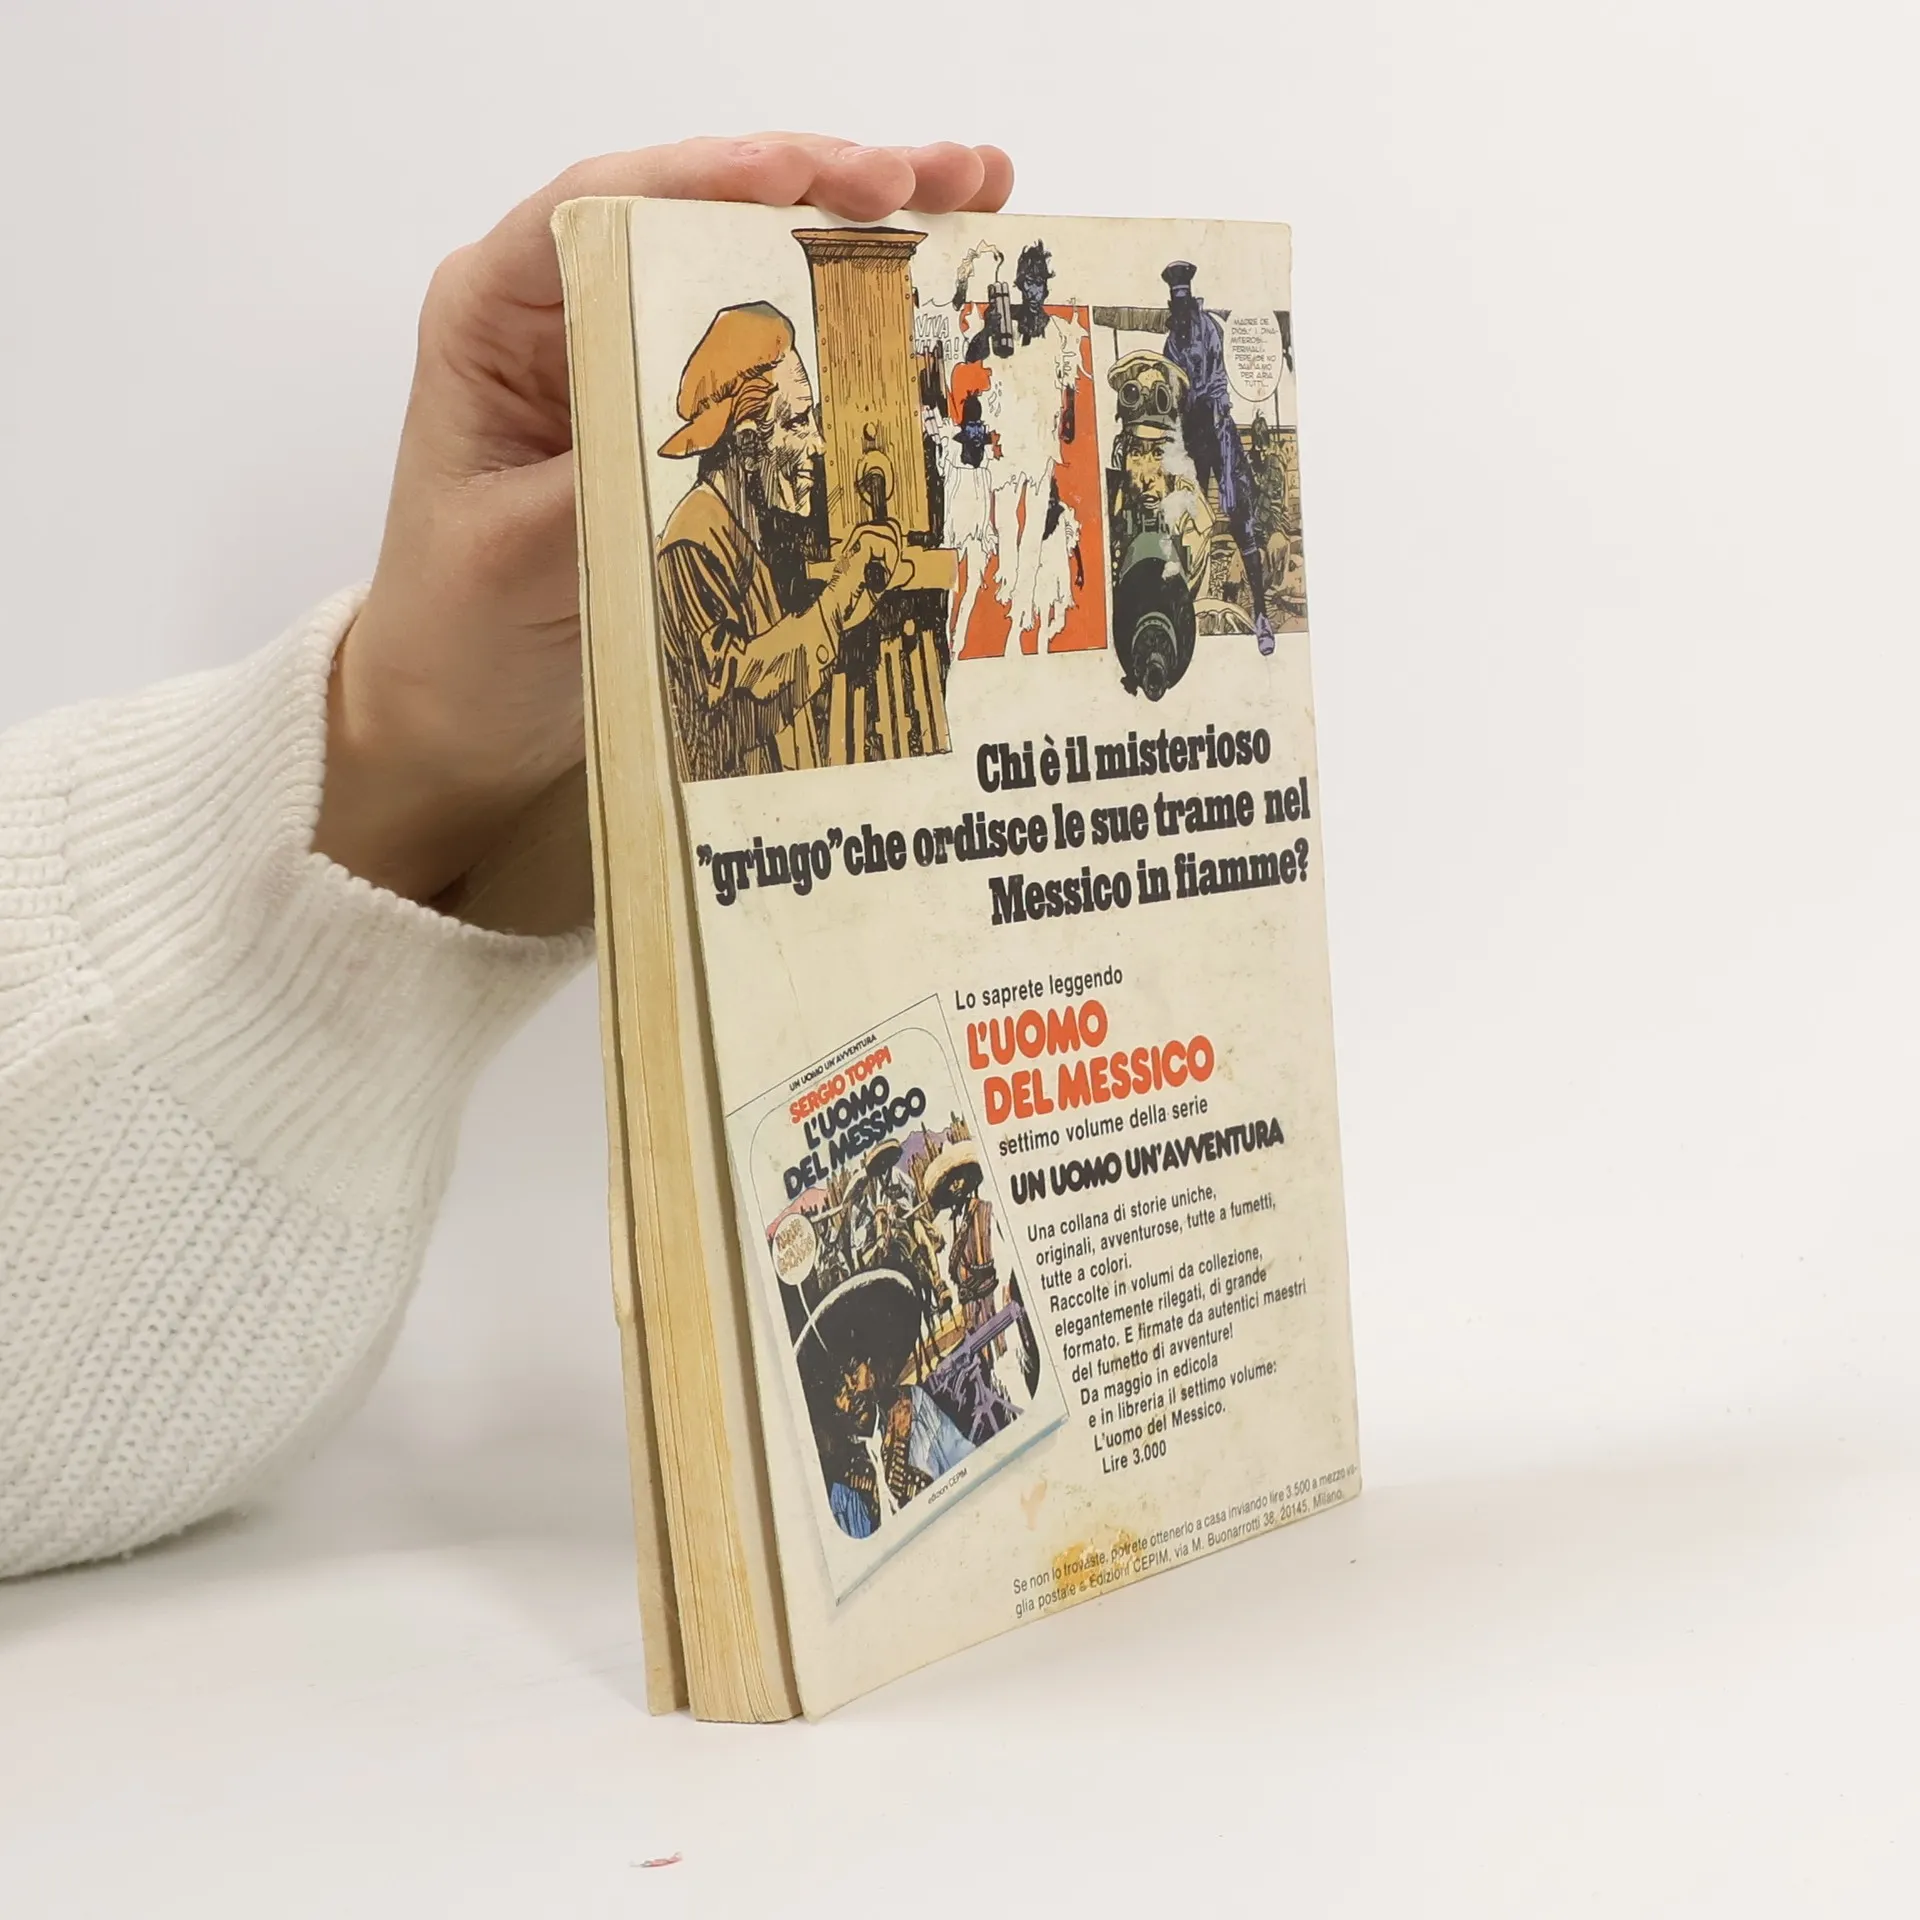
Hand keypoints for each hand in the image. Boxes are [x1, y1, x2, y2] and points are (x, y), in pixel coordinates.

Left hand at [315, 134, 1013, 907]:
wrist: (459, 711)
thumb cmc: (458, 627)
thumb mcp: (520, 552)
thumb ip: (606, 476)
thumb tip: (721, 433)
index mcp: (496, 314)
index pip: (603, 208)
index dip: (711, 177)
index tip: (806, 177)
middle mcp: (568, 312)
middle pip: (697, 211)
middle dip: (820, 183)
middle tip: (930, 178)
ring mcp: (634, 358)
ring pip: (750, 260)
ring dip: (860, 227)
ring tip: (972, 190)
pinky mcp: (685, 418)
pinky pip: (778, 346)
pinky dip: (857, 314)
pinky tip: (939, 280)